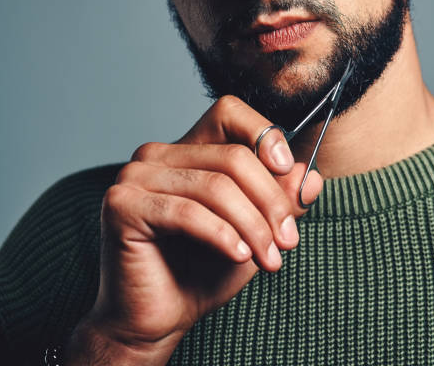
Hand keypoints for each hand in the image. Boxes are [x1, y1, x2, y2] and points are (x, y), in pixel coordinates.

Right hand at [67, 96, 322, 364]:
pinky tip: (239, 256)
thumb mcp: (255, 233)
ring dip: (253, 226)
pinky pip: (189, 213)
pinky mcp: (122, 206)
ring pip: (216, 186)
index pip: (229, 113)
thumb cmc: (203, 273)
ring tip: (269, 259)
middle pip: (233, 156)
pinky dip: (223, 235)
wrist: (159, 320)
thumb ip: (280, 201)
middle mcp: (157, 156)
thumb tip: (310, 176)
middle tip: (288, 241)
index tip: (288, 171)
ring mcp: (135, 177)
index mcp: (187, 152)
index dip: (264, 134)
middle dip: (271, 202)